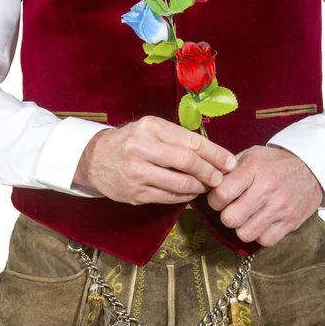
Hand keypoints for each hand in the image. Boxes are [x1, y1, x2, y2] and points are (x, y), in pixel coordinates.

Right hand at [73, 116, 236, 204]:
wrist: (94, 159)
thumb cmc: (130, 141)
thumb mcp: (150, 129)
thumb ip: (178, 137)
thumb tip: (214, 153)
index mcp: (150, 128)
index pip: (191, 141)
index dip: (216, 154)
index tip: (231, 162)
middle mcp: (142, 149)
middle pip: (188, 162)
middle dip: (210, 172)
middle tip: (221, 178)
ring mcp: (137, 173)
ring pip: (180, 183)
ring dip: (200, 187)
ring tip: (208, 186)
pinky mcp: (135, 193)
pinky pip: (169, 197)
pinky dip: (185, 196)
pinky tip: (191, 192)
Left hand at [207, 145, 324, 246]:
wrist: (312, 168)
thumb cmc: (275, 163)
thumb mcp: (252, 155)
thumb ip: (229, 169)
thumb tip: (208, 183)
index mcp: (254, 169)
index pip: (222, 194)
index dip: (215, 199)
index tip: (220, 198)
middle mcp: (267, 188)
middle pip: (230, 218)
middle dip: (226, 216)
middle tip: (232, 209)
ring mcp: (280, 207)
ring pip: (245, 234)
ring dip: (241, 228)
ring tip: (246, 217)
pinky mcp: (291, 222)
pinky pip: (265, 241)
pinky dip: (260, 235)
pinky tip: (261, 223)